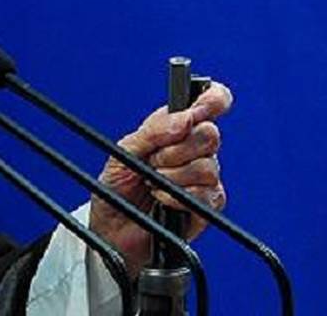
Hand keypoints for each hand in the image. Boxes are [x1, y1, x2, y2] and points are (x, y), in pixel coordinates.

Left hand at [89, 82, 232, 275]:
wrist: (112, 227)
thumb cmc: (117, 186)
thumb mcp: (125, 151)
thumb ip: (154, 131)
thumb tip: (185, 118)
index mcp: (177, 127)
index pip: (211, 101)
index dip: (213, 99)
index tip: (198, 109)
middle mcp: (195, 149)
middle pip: (210, 134)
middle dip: (176, 148)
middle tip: (153, 159)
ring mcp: (204, 177)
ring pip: (207, 167)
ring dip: (173, 175)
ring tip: (152, 182)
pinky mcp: (208, 205)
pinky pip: (206, 195)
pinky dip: (177, 196)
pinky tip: (161, 198)